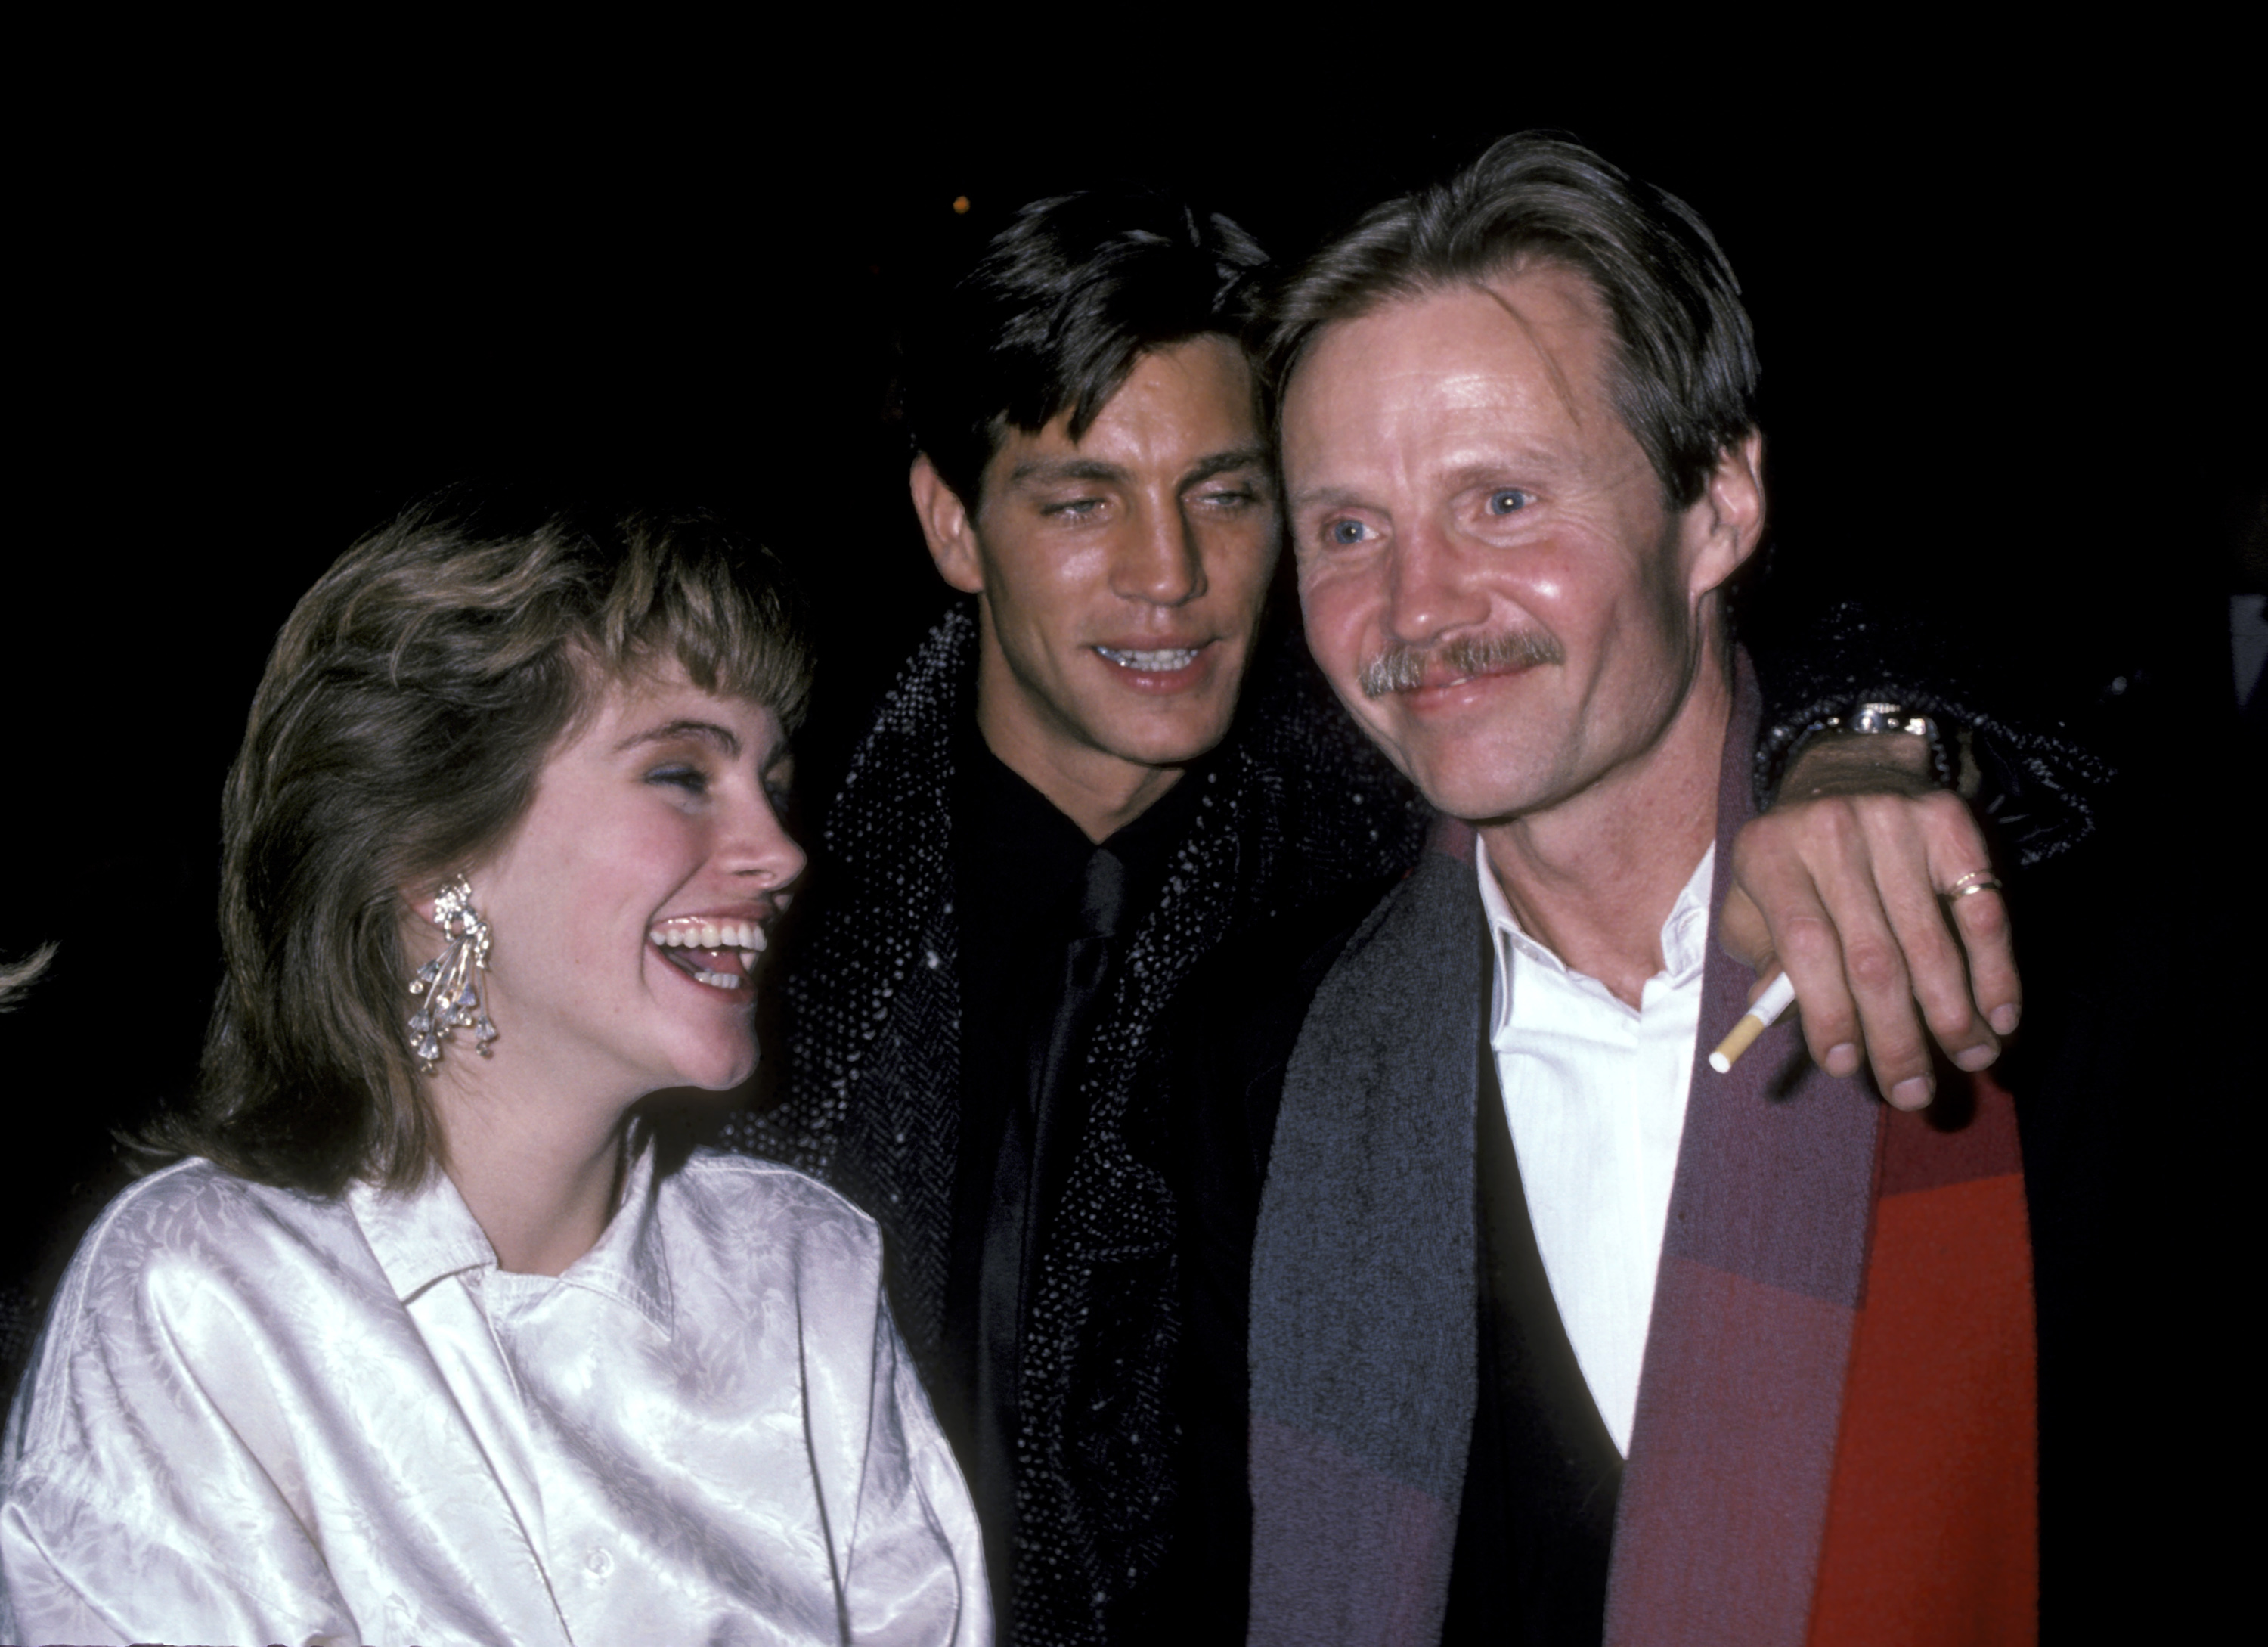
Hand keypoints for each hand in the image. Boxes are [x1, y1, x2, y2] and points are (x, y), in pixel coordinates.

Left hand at [1720, 732, 2017, 1110]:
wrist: (1847, 766)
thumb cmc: (1796, 857)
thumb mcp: (1758, 899)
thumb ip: (1769, 961)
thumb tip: (1783, 1024)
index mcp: (1771, 854)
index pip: (1804, 948)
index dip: (1828, 1015)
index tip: (1845, 1067)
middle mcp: (1832, 834)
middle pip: (1872, 958)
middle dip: (1897, 1038)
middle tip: (1913, 1092)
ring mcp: (1895, 824)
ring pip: (1932, 943)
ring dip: (1955, 1018)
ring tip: (1967, 1061)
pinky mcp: (1951, 824)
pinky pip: (1981, 911)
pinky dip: (1995, 972)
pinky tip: (1999, 1015)